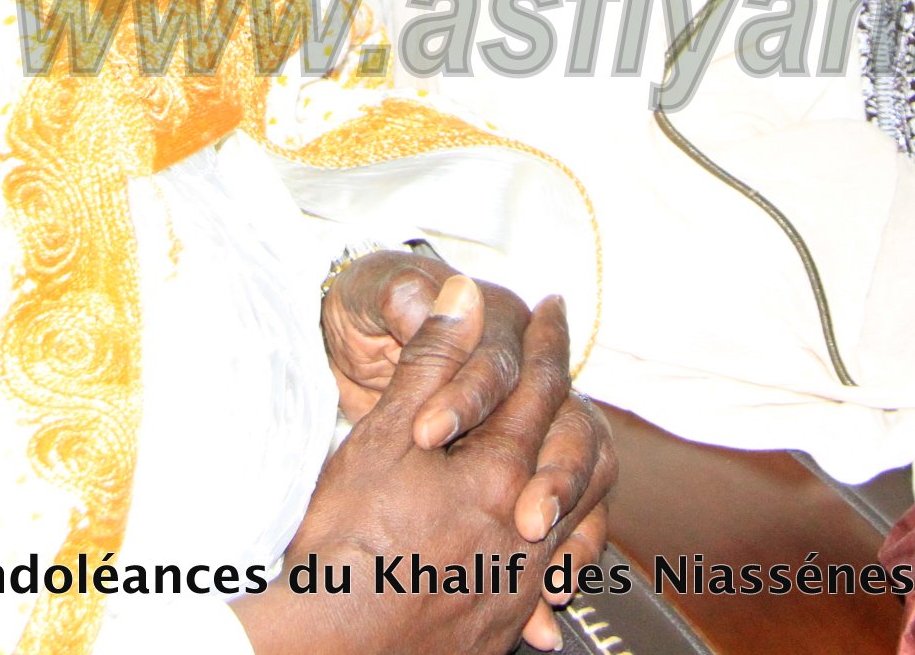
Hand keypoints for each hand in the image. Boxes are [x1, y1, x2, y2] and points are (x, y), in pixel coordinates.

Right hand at [243, 278, 617, 654]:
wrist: (335, 643)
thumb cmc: (350, 541)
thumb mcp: (384, 436)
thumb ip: (431, 362)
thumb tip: (464, 293)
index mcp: (500, 472)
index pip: (540, 385)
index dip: (546, 340)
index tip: (552, 310)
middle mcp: (528, 527)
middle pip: (574, 446)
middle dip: (570, 399)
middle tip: (568, 372)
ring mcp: (524, 580)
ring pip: (579, 512)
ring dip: (575, 472)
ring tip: (571, 450)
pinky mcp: (508, 620)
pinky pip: (556, 573)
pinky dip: (561, 544)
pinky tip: (547, 545)